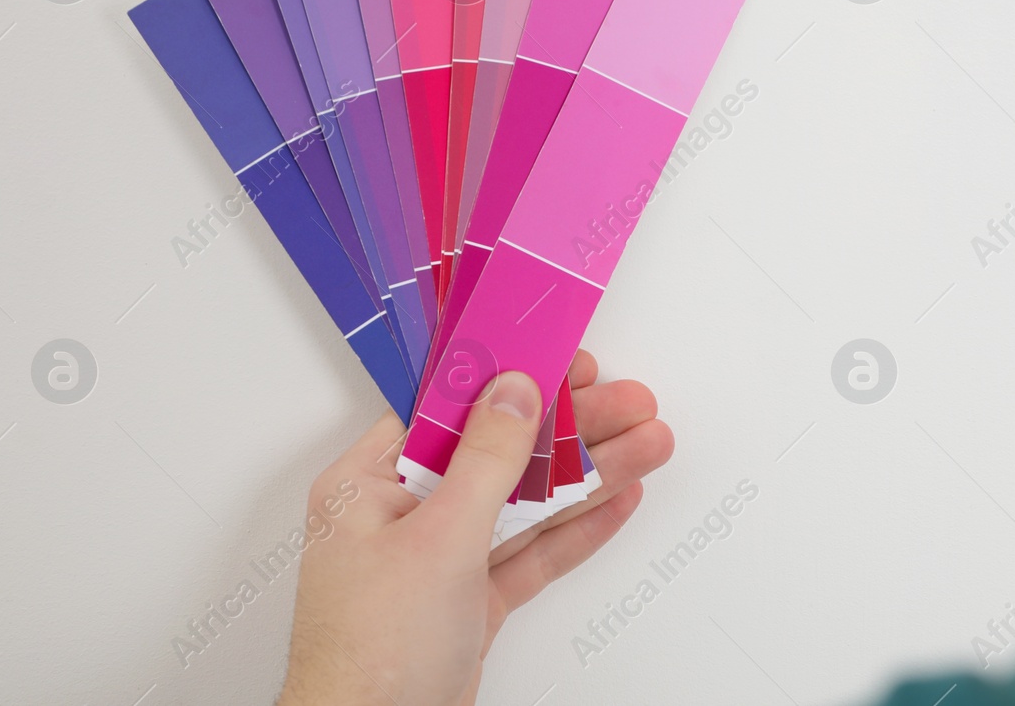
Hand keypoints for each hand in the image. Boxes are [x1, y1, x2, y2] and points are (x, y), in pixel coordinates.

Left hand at [276, 351, 672, 705]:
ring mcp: (437, 562)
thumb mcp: (438, 540)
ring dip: (586, 474)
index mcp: (366, 485)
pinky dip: (575, 529)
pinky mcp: (467, 604)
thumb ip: (485, 461)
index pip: (445, 410)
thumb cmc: (370, 655)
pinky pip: (529, 553)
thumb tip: (514, 390)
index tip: (564, 359)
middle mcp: (400, 516)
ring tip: (648, 442)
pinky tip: (617, 500)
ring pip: (523, 503)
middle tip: (631, 402)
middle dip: (570, 428)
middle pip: (498, 453)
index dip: (509, 380)